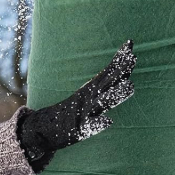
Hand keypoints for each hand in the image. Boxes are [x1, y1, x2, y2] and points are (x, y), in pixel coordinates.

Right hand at [17, 40, 135, 166]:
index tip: (130, 44)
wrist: (41, 130)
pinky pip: (89, 127)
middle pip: (106, 83)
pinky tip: (108, 121)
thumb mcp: (86, 97)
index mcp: (89, 90)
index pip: (107, 72)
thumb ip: (103, 89)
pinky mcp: (78, 130)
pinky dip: (98, 124)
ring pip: (102, 103)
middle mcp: (87, 99)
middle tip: (133, 58)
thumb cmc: (69, 114)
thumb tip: (125, 78)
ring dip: (115, 95)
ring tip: (130, 86)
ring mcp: (83, 114)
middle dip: (120, 71)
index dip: (119, 60)